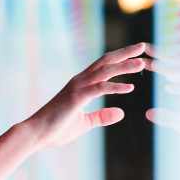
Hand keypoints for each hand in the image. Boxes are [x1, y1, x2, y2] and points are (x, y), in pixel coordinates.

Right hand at [23, 41, 154, 148]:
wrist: (36, 133)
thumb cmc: (56, 129)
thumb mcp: (85, 123)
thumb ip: (102, 117)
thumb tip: (121, 113)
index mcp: (81, 84)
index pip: (103, 65)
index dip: (120, 57)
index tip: (137, 53)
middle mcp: (80, 81)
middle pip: (106, 61)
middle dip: (125, 53)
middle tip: (143, 46)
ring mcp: (78, 87)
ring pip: (105, 71)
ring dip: (125, 66)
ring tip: (142, 63)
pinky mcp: (77, 98)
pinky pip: (100, 89)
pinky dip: (116, 87)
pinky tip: (131, 88)